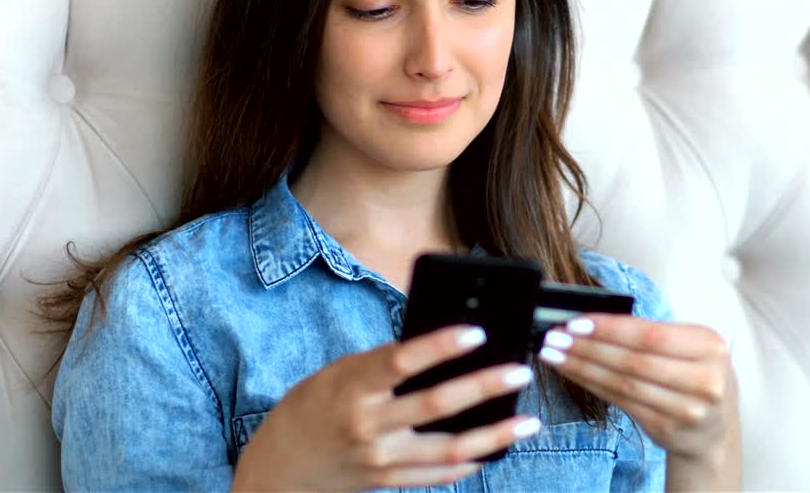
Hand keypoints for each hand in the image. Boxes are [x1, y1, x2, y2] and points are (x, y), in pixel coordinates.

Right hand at [232, 325, 541, 491]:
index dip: (439, 345)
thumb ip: (385, 365)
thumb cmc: (313, 407)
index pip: (400, 362)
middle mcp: (367, 425)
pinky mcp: (389, 481)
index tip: (477, 331)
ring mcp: (380, 459)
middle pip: (435, 405)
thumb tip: (441, 347)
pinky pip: (439, 475)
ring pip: (449, 449)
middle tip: (520, 371)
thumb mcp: (339, 373)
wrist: (280, 470)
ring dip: (494, 435)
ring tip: (528, 421)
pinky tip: (496, 448)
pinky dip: (470, 462)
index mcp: (351, 387)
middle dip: (484, 387)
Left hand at [538, 315, 739, 486]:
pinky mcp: (666, 428)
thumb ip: (652, 334)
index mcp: (710, 347)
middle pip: (634, 361)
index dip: (611, 330)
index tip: (577, 323)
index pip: (651, 336)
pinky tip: (573, 372)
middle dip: (589, 348)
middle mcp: (704, 380)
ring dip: (583, 367)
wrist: (713, 429)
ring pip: (623, 384)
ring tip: (554, 354)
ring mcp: (686, 409)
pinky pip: (621, 402)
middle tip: (556, 338)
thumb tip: (595, 321)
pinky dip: (592, 385)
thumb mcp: (691, 347)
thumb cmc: (696, 374)